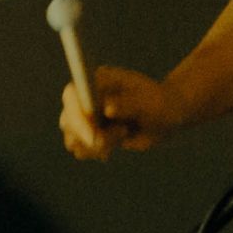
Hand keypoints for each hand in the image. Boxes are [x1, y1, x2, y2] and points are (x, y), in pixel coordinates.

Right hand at [61, 66, 177, 158]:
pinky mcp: (88, 133)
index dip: (77, 115)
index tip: (94, 136)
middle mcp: (85, 97)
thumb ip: (129, 104)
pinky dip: (97, 151)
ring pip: (73, 139)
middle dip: (89, 136)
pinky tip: (117, 142)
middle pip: (67, 120)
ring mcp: (84, 116)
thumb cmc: (159, 104)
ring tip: (123, 133)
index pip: (72, 95)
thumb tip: (108, 109)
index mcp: (97, 80)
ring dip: (97, 145)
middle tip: (121, 134)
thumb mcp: (149, 103)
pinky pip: (80, 149)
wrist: (165, 118)